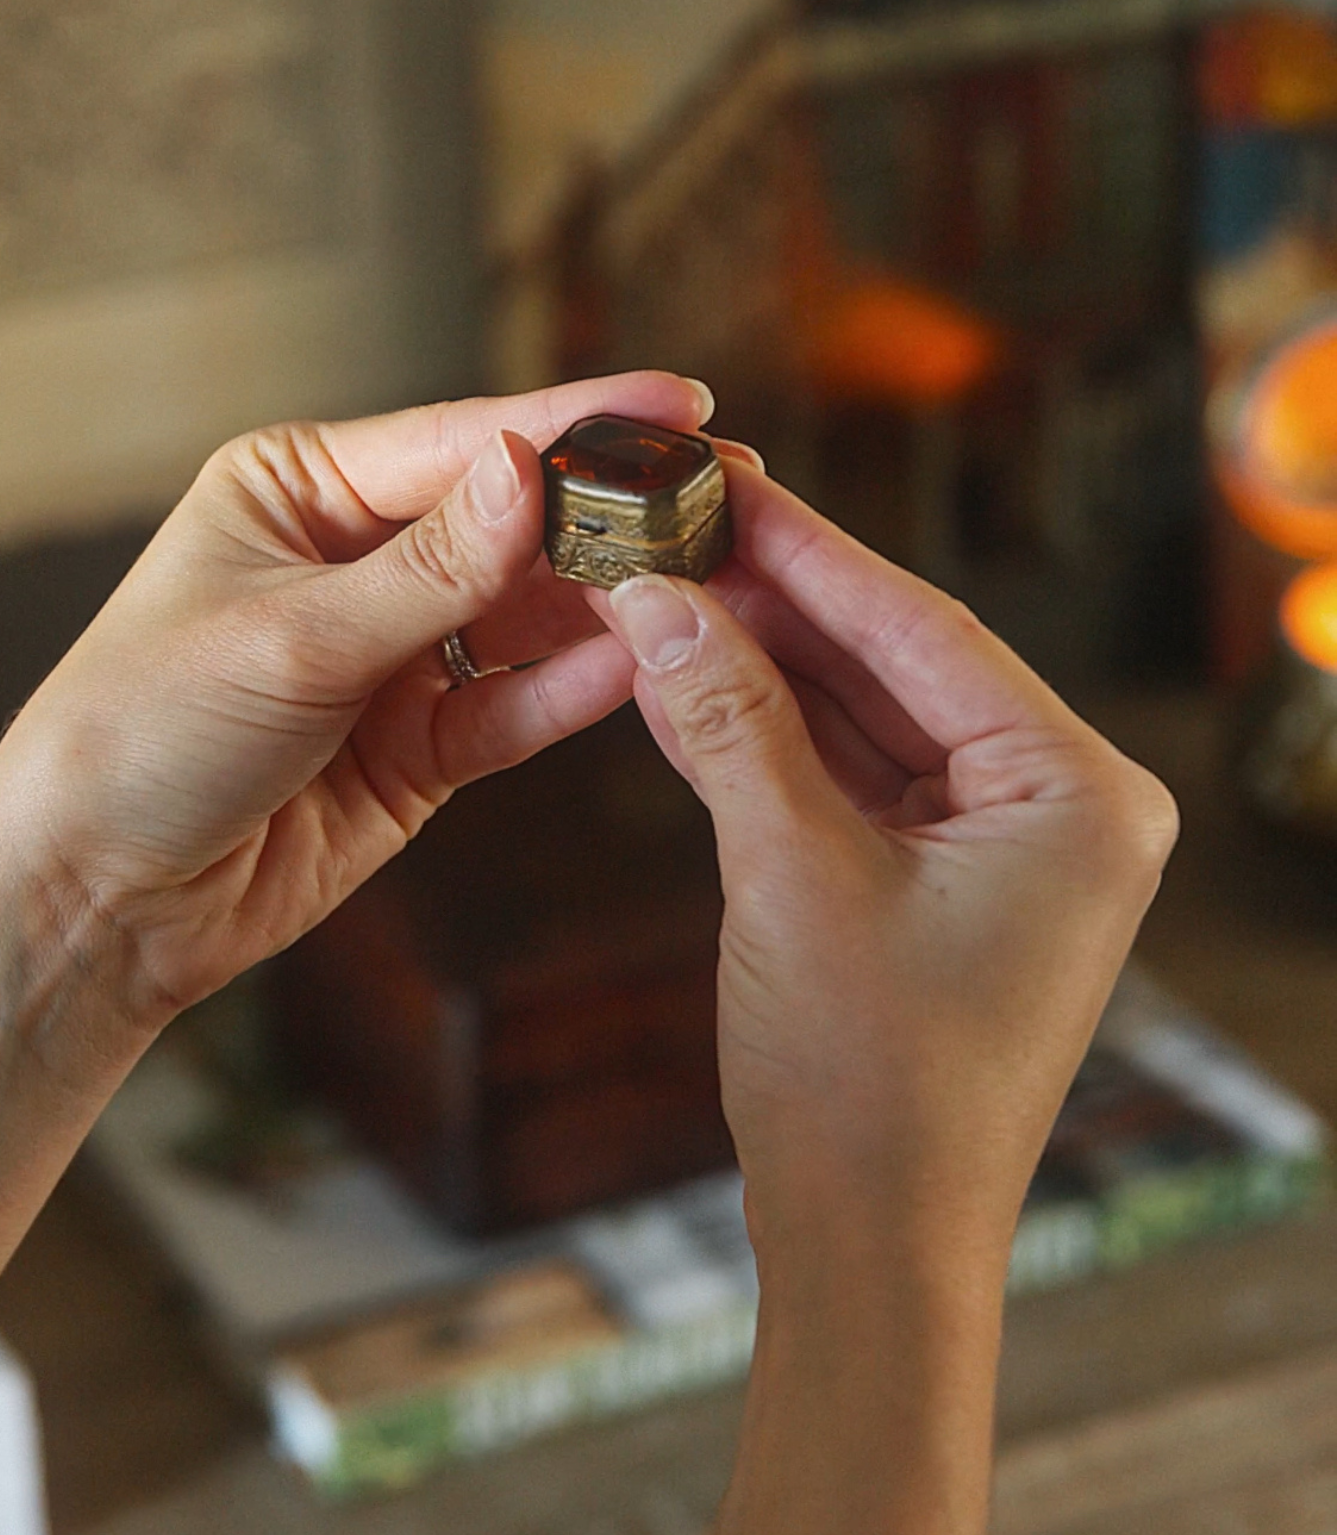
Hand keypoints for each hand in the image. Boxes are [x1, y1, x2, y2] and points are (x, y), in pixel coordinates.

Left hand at [0, 372, 709, 1023]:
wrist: (94, 901)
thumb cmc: (141, 735)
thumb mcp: (289, 639)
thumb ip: (427, 571)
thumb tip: (530, 471)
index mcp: (299, 489)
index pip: (459, 441)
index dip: (573, 421)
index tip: (678, 398)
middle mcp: (355, 558)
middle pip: (508, 523)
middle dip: (606, 514)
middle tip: (719, 494)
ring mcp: (393, 654)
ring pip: (526, 615)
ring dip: (604, 603)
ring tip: (700, 581)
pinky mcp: (419, 745)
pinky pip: (512, 707)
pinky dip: (568, 693)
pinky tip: (635, 667)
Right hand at [600, 464, 1179, 1532]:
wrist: (871, 1254)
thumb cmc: (865, 1086)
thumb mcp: (789, 874)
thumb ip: (729, 719)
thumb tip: (659, 598)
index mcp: (1077, 792)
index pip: (924, 629)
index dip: (809, 548)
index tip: (724, 477)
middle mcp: (1056, 804)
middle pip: (892, 660)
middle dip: (772, 599)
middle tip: (673, 522)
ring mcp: (997, 843)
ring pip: (857, 714)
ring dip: (754, 661)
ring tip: (653, 583)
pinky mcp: (934, 879)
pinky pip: (842, 776)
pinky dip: (761, 734)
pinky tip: (675, 674)